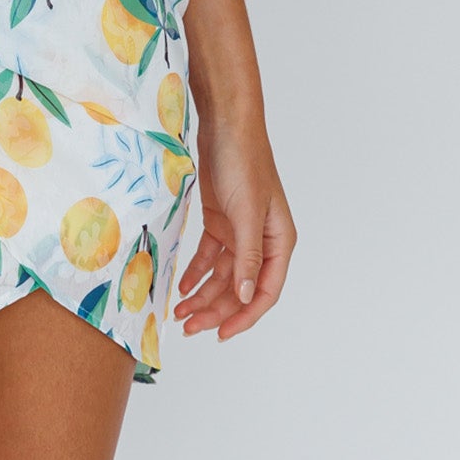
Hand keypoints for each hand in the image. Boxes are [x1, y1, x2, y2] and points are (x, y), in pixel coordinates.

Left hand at [174, 110, 295, 340]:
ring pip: (223, 275)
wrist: (224, 124)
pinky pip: (210, 256)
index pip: (264, 291)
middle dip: (216, 310)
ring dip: (204, 294)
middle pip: (240, 288)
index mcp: (279, 241)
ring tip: (181, 313)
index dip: (244, 317)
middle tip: (190, 327)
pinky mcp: (221, 221)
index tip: (221, 334)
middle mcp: (262, 240)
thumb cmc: (243, 162)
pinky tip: (182, 286)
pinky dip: (197, 272)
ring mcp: (240, 231)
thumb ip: (247, 256)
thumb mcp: (245, 213)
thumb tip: (246, 297)